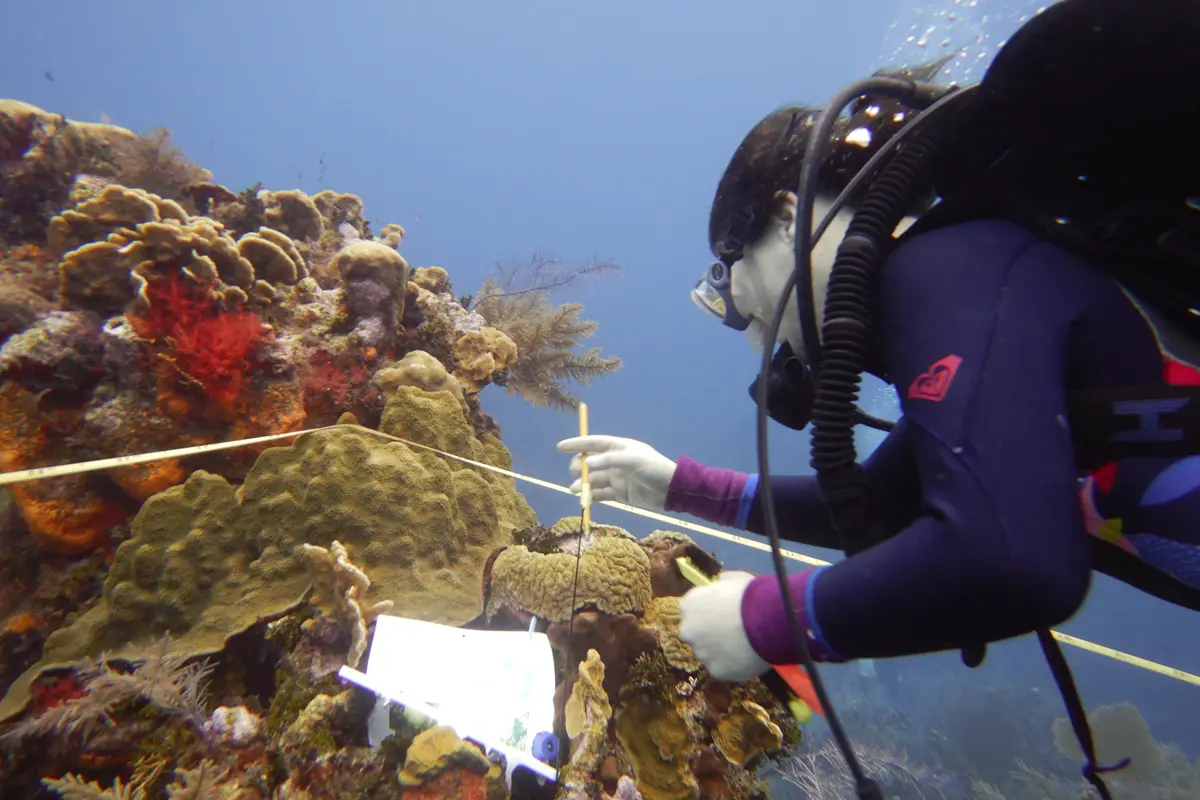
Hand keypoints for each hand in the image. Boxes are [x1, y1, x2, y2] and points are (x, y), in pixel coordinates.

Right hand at [556, 435, 677, 510]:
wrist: (671, 490)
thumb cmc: (654, 468)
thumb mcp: (633, 460)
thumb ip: (609, 460)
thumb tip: (587, 463)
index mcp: (619, 447)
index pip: (593, 443)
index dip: (576, 444)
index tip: (560, 448)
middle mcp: (615, 462)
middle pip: (590, 463)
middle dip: (579, 467)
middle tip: (575, 473)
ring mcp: (616, 478)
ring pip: (594, 480)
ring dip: (583, 484)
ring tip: (575, 490)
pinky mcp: (619, 493)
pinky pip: (601, 494)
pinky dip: (591, 497)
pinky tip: (584, 500)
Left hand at [678, 570, 770, 682]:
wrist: (767, 620)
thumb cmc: (750, 595)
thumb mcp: (733, 579)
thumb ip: (721, 583)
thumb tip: (720, 582)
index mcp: (689, 605)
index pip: (691, 611)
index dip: (707, 612)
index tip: (722, 614)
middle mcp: (688, 630)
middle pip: (696, 634)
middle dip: (710, 634)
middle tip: (732, 632)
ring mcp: (701, 653)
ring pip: (709, 654)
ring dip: (721, 651)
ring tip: (745, 645)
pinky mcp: (716, 671)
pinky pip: (724, 668)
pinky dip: (733, 665)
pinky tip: (748, 657)